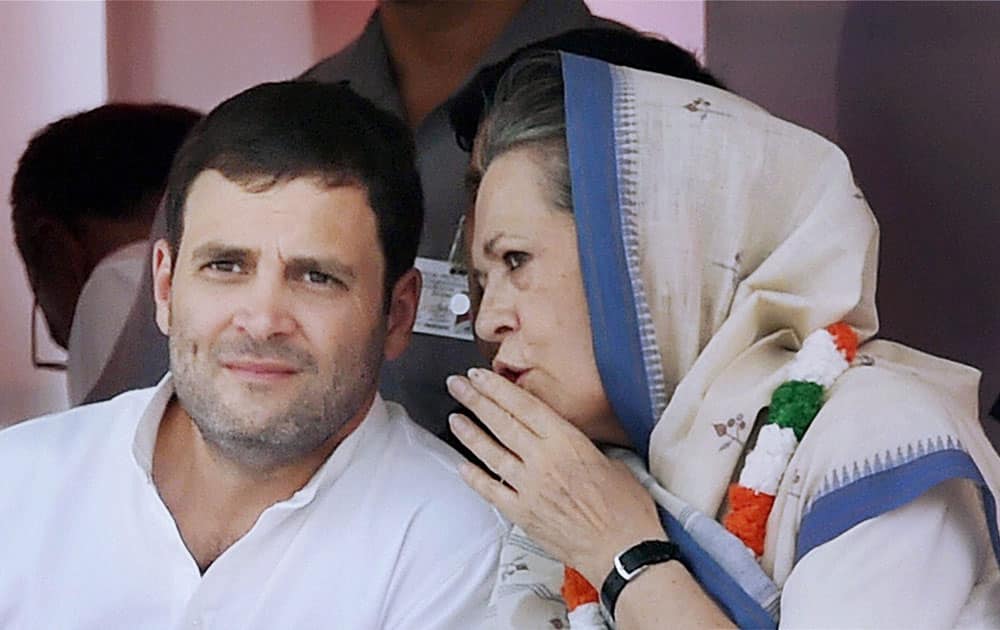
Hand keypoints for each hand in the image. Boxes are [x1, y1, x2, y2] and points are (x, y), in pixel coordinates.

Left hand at [446, 368, 666, 586]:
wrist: (624, 551)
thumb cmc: (626, 510)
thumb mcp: (612, 461)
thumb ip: (583, 447)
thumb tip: (571, 442)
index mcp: (567, 442)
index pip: (523, 405)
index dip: (497, 388)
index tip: (480, 376)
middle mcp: (543, 461)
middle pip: (501, 423)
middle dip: (475, 400)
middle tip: (457, 385)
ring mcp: (529, 488)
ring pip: (490, 453)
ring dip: (469, 433)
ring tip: (456, 418)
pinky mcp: (523, 514)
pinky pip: (491, 491)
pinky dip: (474, 478)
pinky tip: (461, 466)